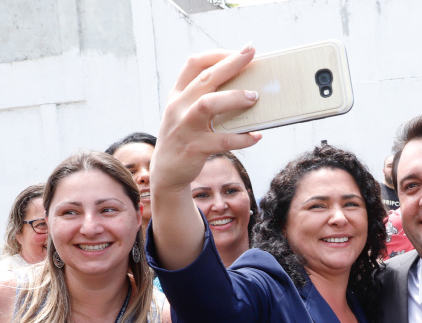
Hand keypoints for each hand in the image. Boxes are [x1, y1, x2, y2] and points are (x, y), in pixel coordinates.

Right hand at [152, 45, 261, 195]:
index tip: (240, 51)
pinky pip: (223, 140)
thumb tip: (244, 87)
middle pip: (205, 78)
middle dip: (230, 64)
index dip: (217, 54)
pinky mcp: (194, 148)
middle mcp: (178, 107)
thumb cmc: (184, 138)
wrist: (166, 172)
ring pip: (208, 104)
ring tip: (254, 97)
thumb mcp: (185, 113)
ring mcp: (185, 127)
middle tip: (251, 54)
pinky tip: (256, 136)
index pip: (194, 64)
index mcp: (178, 95)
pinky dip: (242, 138)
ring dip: (234, 98)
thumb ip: (204, 98)